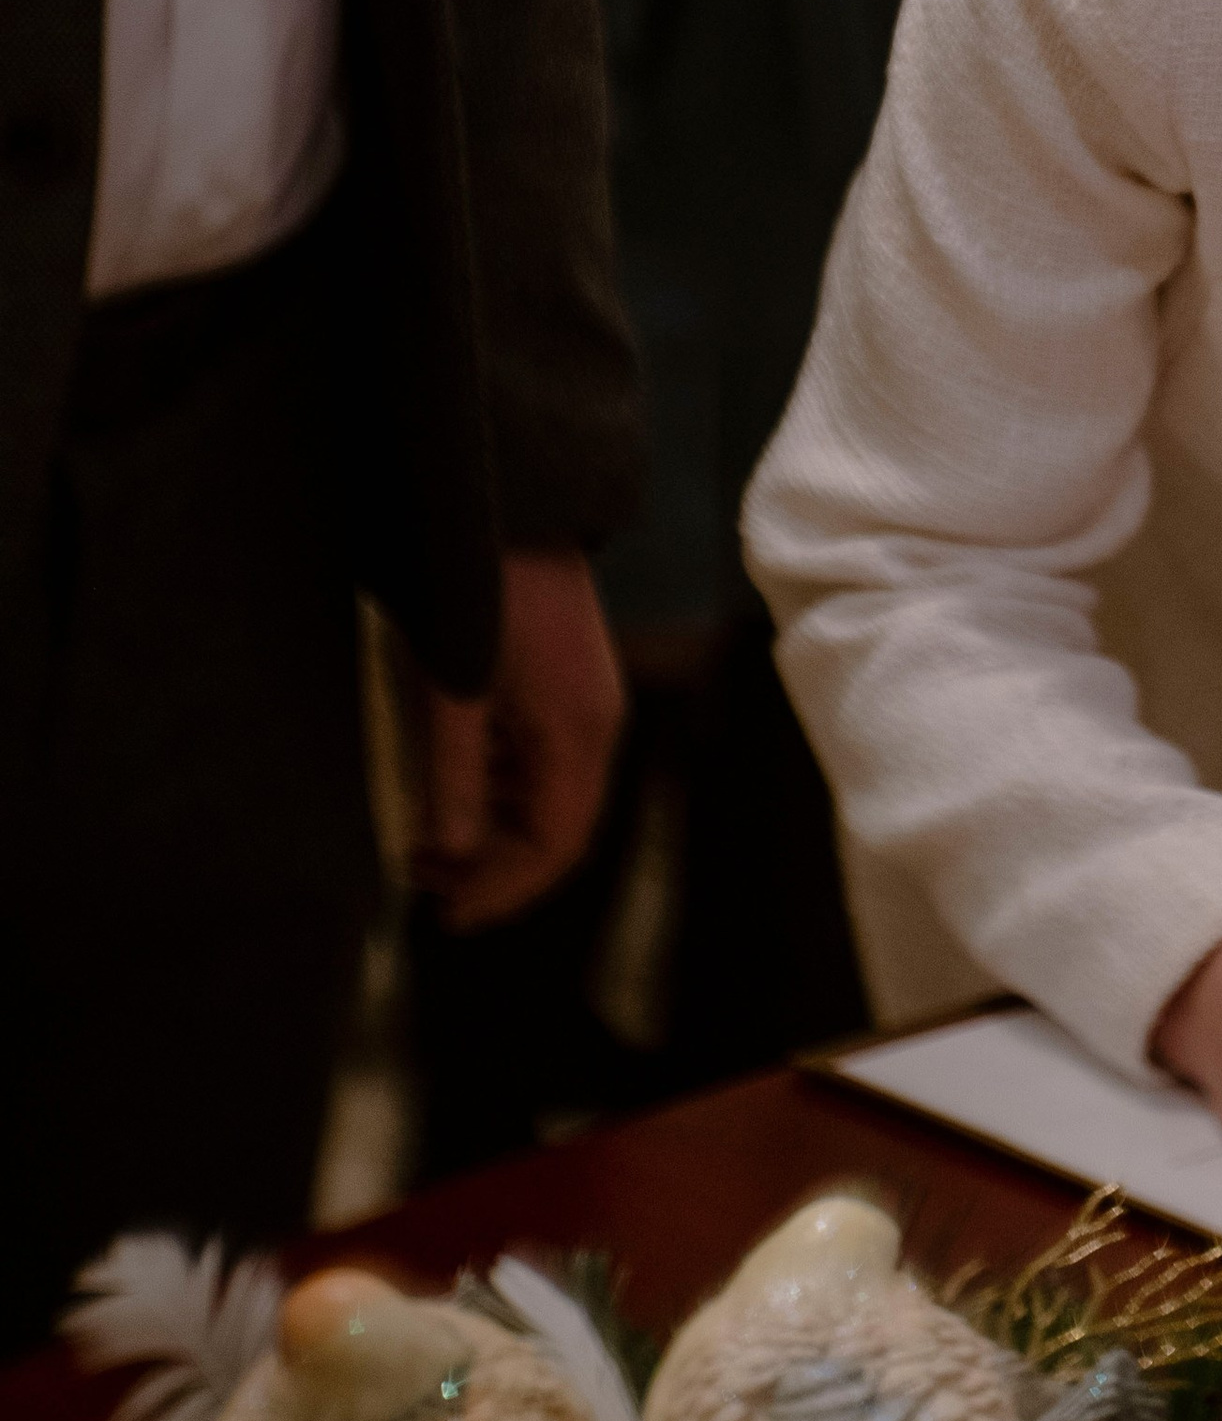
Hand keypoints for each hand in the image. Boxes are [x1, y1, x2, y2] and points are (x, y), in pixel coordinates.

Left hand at [412, 552, 625, 931]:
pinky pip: (541, 761)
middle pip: (558, 829)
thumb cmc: (480, 594)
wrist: (510, 505)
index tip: (447, 915)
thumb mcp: (452, 693)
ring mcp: (586, 704)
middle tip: (426, 886)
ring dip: (492, 830)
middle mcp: (596, 726)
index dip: (504, 890)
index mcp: (580, 735)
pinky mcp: (568, 684)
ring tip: (426, 845)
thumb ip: (453, 778)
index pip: (555, 845)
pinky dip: (497, 789)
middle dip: (496, 867)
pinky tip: (452, 789)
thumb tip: (447, 854)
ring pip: (548, 797)